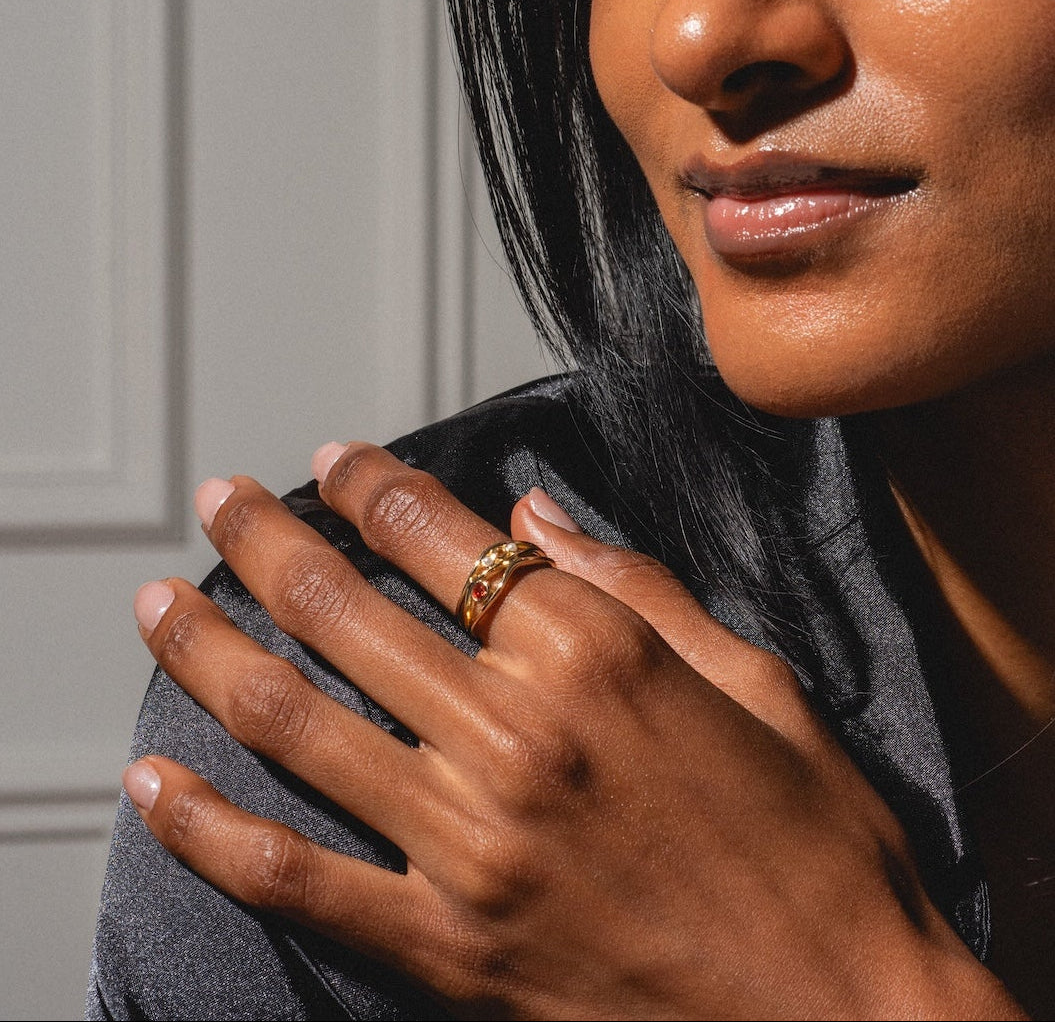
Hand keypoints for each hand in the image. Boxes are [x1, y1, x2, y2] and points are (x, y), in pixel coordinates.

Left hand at [124, 442, 1020, 1019]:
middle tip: (221, 501)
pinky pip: (296, 878)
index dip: (374, 487)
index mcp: (596, 658)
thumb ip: (633, 584)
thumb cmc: (812, 835)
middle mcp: (516, 736)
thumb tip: (534, 511)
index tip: (332, 463)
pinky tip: (149, 784)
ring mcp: (469, 846)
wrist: (845, 1012)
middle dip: (268, 541)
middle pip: (347, 608)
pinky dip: (210, 831)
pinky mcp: (448, 947)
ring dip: (210, 649)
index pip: (445, 539)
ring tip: (158, 601)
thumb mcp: (754, 679)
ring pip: (296, 721)